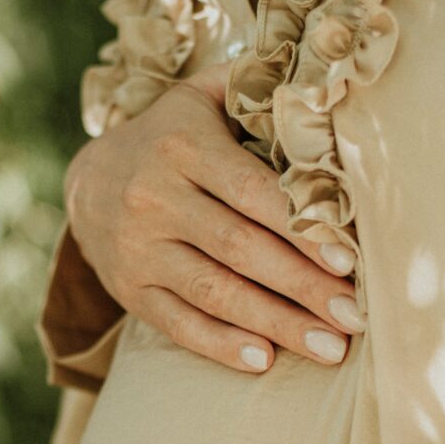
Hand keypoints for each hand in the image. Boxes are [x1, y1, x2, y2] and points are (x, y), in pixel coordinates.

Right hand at [62, 63, 361, 375]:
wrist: (88, 180)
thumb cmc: (172, 136)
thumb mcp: (201, 98)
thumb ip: (253, 88)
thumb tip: (324, 82)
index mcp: (182, 147)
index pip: (251, 192)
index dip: (301, 228)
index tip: (350, 260)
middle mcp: (154, 199)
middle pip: (239, 249)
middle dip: (303, 286)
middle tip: (356, 316)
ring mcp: (138, 250)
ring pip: (213, 292)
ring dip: (275, 324)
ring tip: (331, 349)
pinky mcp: (129, 292)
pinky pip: (177, 324)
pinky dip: (219, 345)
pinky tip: (263, 361)